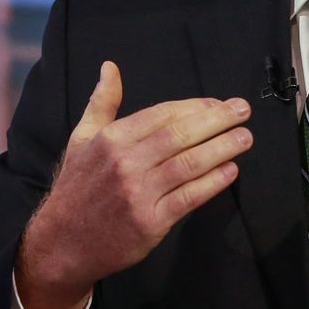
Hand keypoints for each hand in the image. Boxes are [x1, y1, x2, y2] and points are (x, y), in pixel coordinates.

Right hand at [15, 62, 253, 308]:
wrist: (63, 242)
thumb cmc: (77, 187)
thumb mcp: (82, 138)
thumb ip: (101, 102)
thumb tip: (110, 67)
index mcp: (111, 139)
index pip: (163, 114)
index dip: (195, 106)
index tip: (218, 103)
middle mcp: (125, 163)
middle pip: (180, 135)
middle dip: (217, 120)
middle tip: (243, 110)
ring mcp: (139, 193)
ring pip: (189, 164)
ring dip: (222, 148)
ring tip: (245, 137)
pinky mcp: (150, 222)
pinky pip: (189, 197)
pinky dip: (213, 182)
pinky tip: (230, 170)